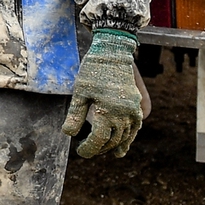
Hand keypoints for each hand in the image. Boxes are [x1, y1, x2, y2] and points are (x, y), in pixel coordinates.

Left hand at [63, 29, 142, 157]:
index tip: (80, 151)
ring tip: (102, 150)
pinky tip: (122, 146)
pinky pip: (135, 128)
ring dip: (113, 145)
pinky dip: (128, 138)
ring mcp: (132, 111)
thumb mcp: (80, 92)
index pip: (98, 140)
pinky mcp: (136, 106)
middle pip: (112, 141)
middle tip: (87, 149)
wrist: (113, 53)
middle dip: (99, 148)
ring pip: (125, 137)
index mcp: (107, 111)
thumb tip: (68, 134)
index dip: (89, 149)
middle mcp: (123, 114)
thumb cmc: (93, 71)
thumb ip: (75, 114)